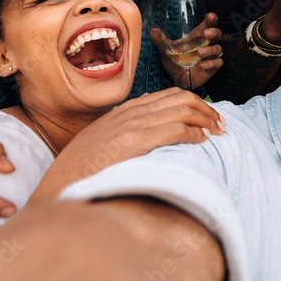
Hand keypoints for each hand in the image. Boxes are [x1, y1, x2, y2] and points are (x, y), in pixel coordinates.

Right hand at [29, 87, 223, 200]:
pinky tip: (202, 140)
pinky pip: (175, 128)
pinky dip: (194, 131)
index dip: (194, 104)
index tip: (208, 117)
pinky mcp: (134, 141)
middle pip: (180, 98)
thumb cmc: (82, 170)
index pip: (169, 95)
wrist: (60, 185)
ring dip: (205, 119)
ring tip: (217, 131)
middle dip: (206, 109)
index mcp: (124, 110)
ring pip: (182, 110)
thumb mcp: (103, 140)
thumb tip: (153, 124)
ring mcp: (132, 125)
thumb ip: (126, 129)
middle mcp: (130, 112)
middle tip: (220, 124)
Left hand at [151, 12, 223, 88]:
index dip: (211, 19)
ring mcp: (210, 55)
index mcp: (196, 37)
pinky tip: (201, 65)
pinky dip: (210, 63)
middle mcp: (206, 44)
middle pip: (217, 34)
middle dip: (214, 32)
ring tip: (200, 53)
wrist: (177, 80)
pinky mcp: (212, 67)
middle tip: (206, 34)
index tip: (210, 16)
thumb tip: (153, 30)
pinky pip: (217, 62)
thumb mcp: (166, 52)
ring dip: (210, 50)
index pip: (207, 25)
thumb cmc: (174, 63)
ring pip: (218, 48)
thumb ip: (161, 42)